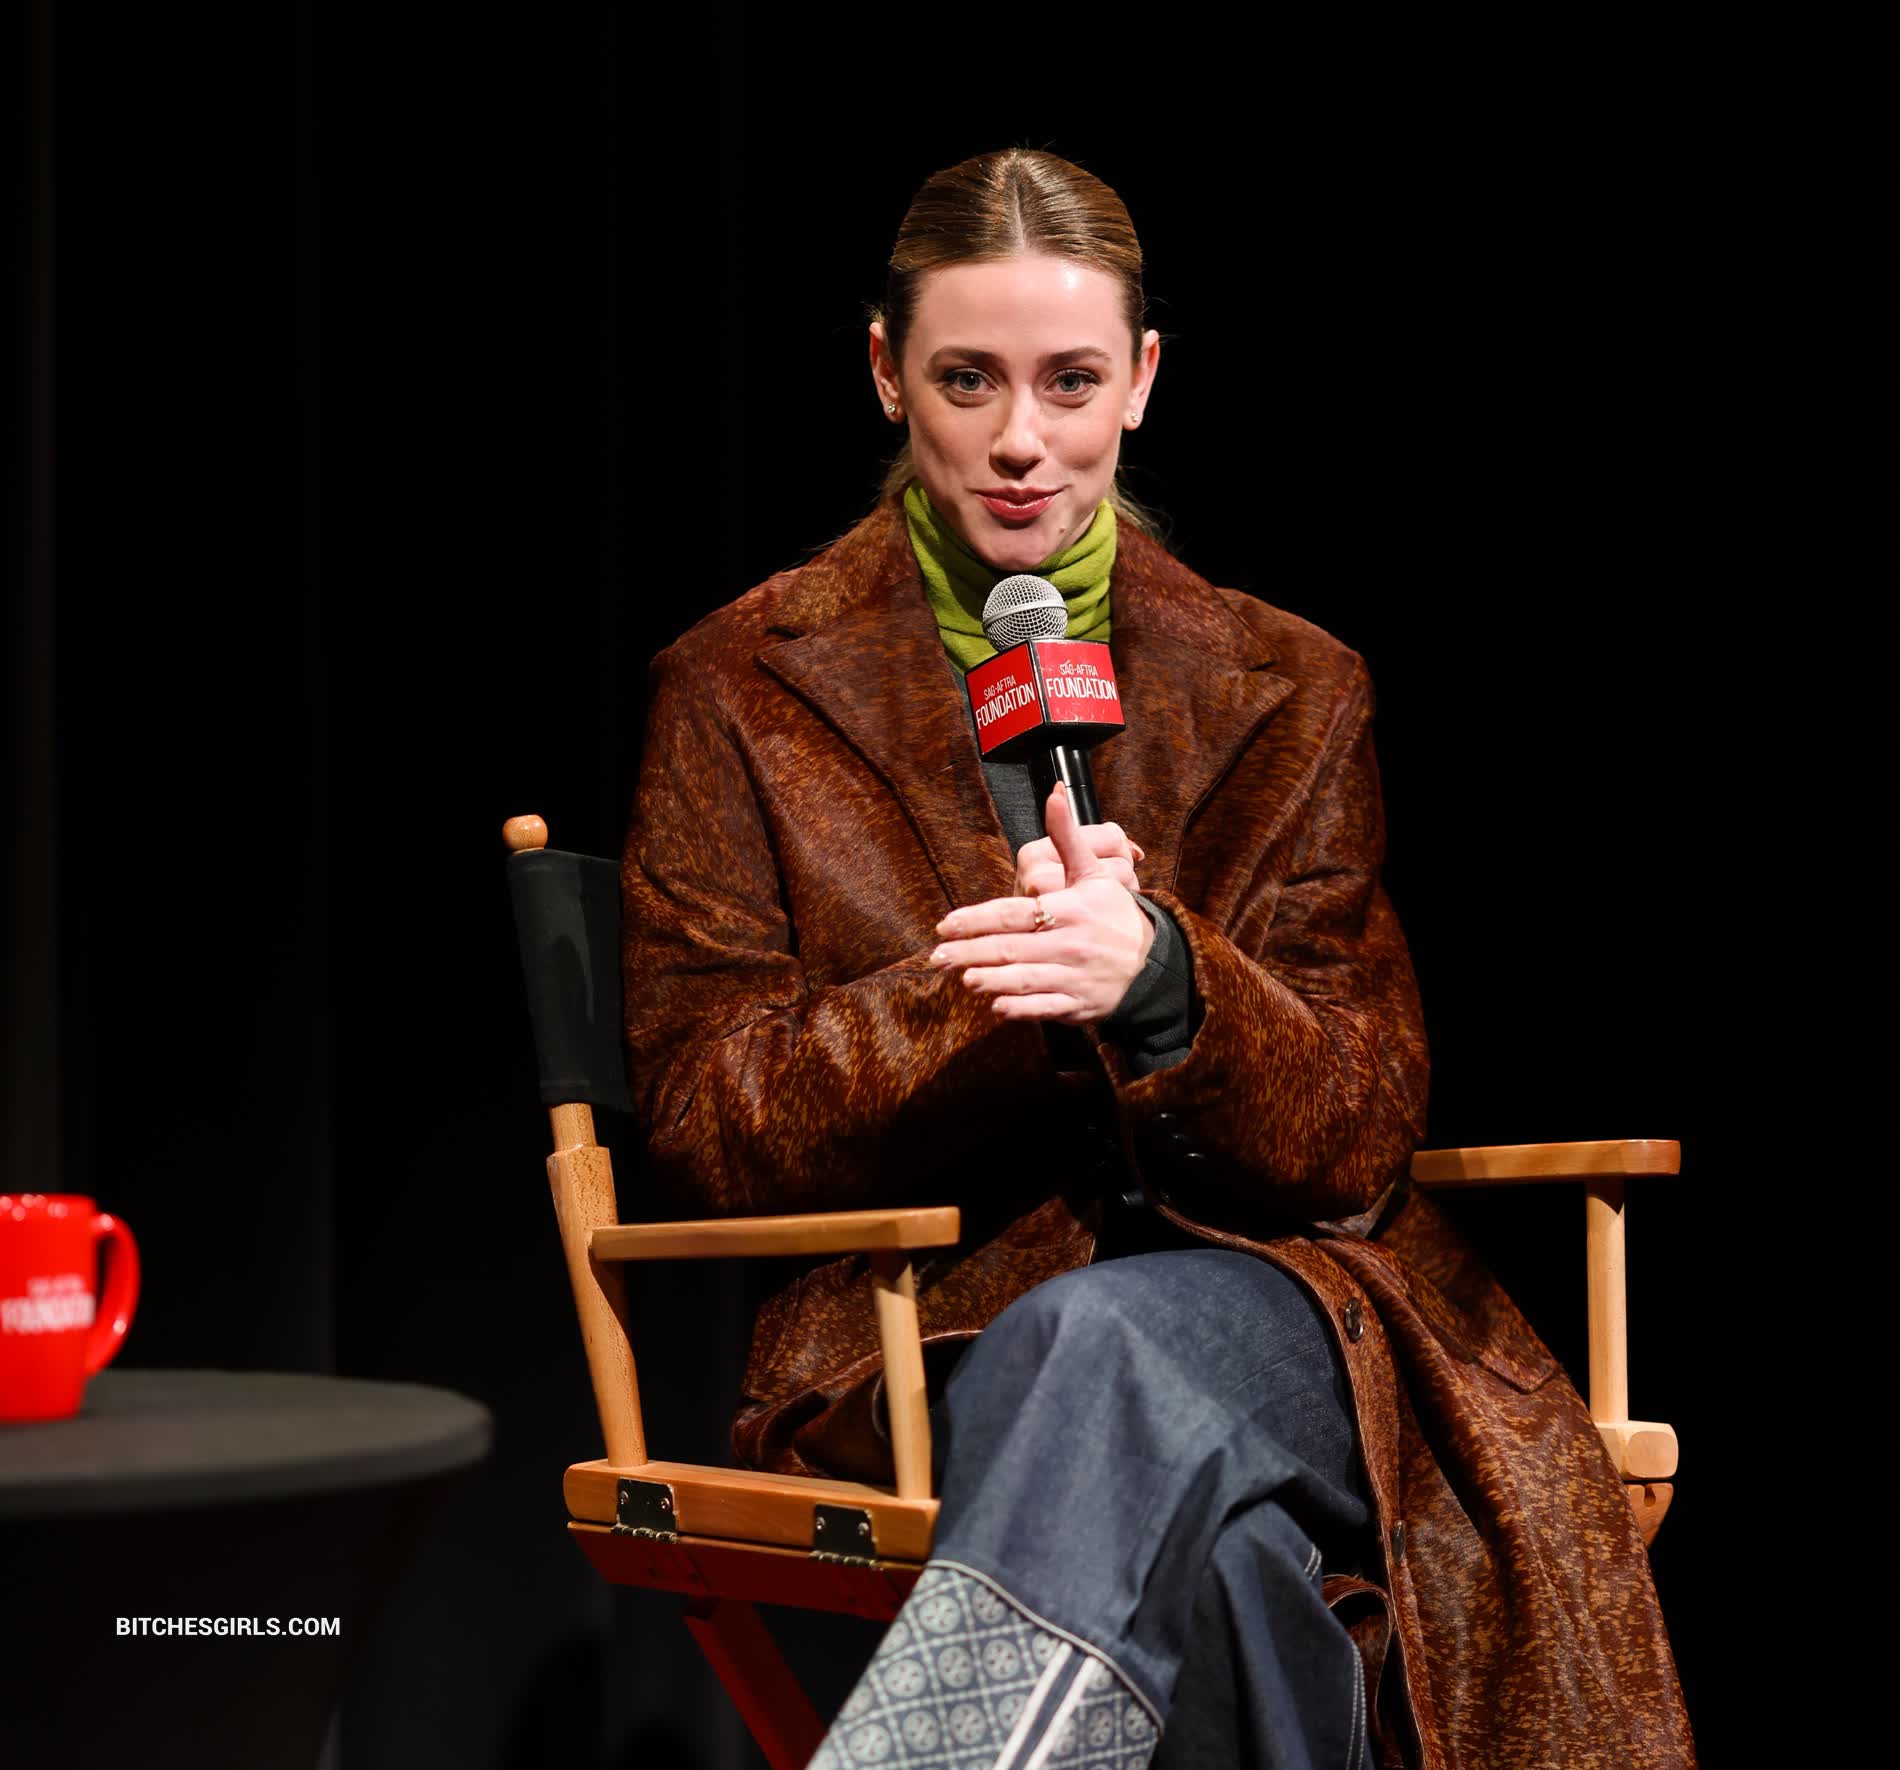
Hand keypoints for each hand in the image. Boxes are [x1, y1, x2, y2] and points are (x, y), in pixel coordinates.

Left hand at [930, 782, 1154, 1022]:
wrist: (1153, 960)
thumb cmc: (1114, 913)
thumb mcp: (1093, 871)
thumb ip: (1066, 836)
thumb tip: (1053, 794)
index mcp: (1068, 909)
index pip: (1013, 913)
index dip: (976, 919)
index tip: (945, 924)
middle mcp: (1068, 944)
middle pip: (1010, 948)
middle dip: (970, 953)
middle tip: (936, 956)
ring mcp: (1073, 977)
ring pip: (1024, 980)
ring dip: (990, 981)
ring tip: (962, 978)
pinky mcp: (1077, 1004)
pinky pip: (1044, 1008)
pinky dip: (1019, 1009)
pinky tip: (996, 1006)